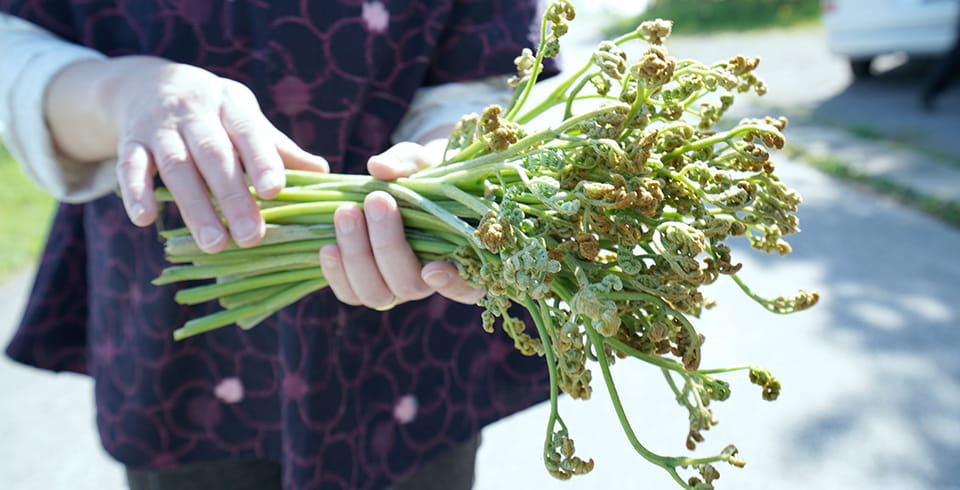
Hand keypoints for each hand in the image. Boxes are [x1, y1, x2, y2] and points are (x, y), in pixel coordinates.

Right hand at [46, 56, 329, 252]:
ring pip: (176, 166)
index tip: (275, 192)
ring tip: (214, 244)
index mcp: (231, 104)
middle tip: (251, 237)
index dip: (261, 160)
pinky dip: (135, 192)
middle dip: (232, 196)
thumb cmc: (214, 112)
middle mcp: (195, 111)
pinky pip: (130, 166)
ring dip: (194, 206)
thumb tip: (324, 173)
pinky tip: (145, 220)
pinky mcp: (129, 140)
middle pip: (213, 154)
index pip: (248, 131)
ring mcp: (159, 126)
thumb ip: (278, 148)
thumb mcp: (245, 119)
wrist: (149, 83)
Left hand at [319, 142, 484, 309]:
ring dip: (357, 255)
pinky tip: (328, 245)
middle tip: (377, 199)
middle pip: (408, 286)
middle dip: (387, 244)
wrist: (400, 183)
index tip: (432, 268)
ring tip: (346, 211)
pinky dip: (336, 273)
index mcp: (460, 259)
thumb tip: (378, 167)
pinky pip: (349, 294)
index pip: (467, 289)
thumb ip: (408, 162)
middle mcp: (428, 283)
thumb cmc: (424, 174)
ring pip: (375, 295)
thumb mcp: (423, 161)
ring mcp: (394, 288)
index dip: (452, 285)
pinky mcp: (363, 286)